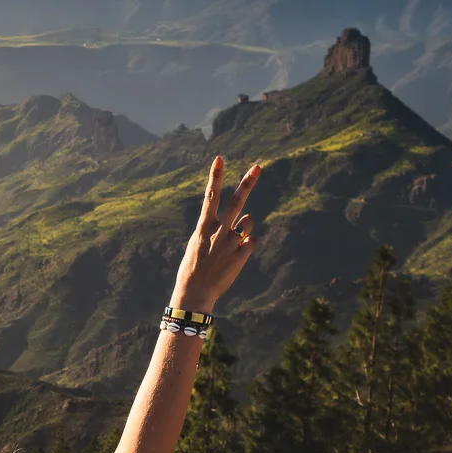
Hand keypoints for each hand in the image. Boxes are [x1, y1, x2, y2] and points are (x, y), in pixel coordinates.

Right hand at [172, 155, 259, 310]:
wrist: (194, 294)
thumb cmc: (193, 269)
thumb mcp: (198, 245)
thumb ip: (216, 230)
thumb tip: (243, 222)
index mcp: (203, 227)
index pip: (210, 196)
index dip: (215, 176)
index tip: (220, 158)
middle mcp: (218, 231)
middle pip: (236, 202)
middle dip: (247, 183)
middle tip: (258, 167)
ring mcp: (231, 243)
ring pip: (249, 221)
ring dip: (245, 226)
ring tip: (232, 242)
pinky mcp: (241, 255)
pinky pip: (252, 241)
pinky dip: (247, 246)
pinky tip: (236, 257)